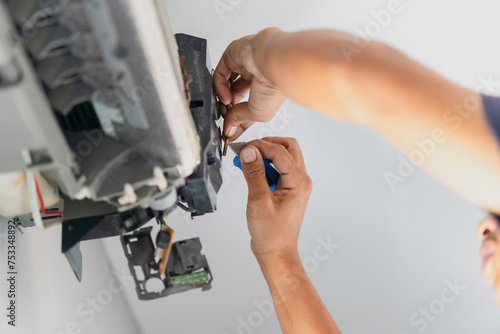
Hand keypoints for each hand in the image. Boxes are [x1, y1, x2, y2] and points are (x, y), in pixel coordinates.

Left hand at [214, 29, 286, 140]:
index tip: (230, 132)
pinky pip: (220, 74)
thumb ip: (240, 119)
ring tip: (225, 109)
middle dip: (228, 109)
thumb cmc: (275, 86)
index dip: (238, 120)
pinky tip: (224, 98)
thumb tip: (229, 128)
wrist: (273, 63)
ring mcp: (243, 64)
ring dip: (223, 99)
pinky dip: (219, 88)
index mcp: (266, 89)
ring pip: (225, 84)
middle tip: (225, 121)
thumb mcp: (258, 113)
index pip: (247, 106)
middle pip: (234, 95)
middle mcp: (255, 76)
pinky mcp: (232, 55)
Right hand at [238, 137, 311, 260]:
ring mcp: (296, 185)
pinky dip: (266, 166)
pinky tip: (252, 172)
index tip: (242, 147)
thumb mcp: (259, 200)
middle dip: (266, 144)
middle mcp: (301, 180)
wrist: (276, 252)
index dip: (259, 146)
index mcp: (299, 182)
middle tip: (248, 149)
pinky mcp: (288, 189)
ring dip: (266, 155)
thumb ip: (254, 173)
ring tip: (247, 161)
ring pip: (284, 157)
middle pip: (288, 147)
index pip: (279, 151)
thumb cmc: (272, 234)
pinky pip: (279, 169)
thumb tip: (249, 151)